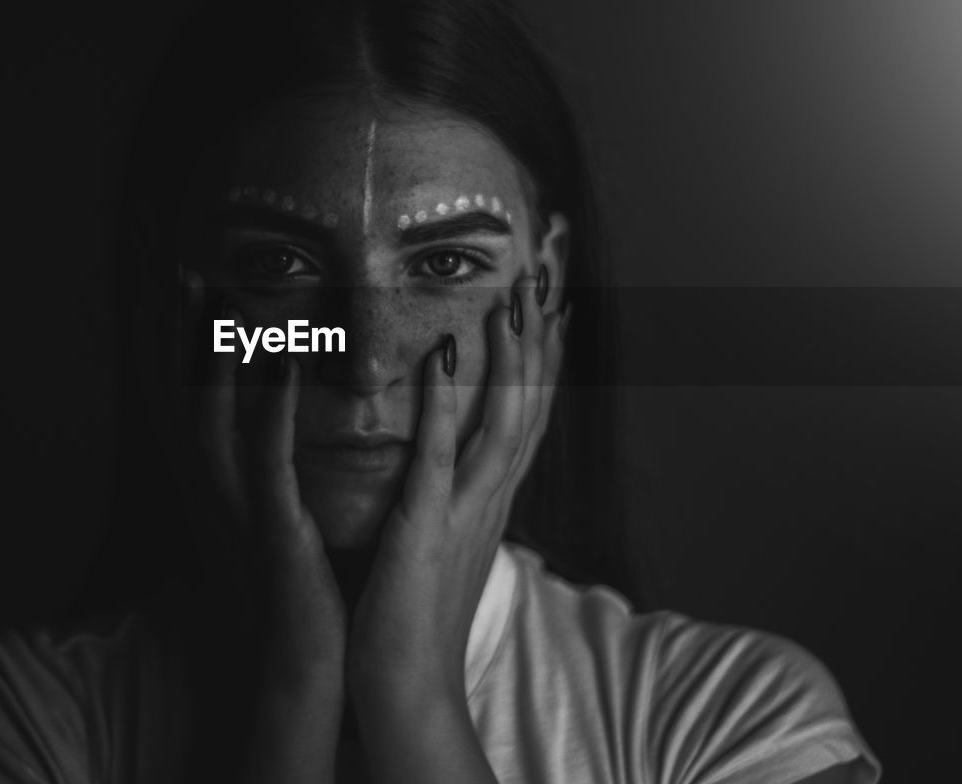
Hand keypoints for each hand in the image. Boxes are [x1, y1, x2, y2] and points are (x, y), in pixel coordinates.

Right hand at [189, 275, 345, 782]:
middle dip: (184, 337)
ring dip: (216, 358)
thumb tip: (291, 414)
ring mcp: (238, 511)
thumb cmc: (303, 585)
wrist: (309, 664)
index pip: (195, 400)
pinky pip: (265, 459)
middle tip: (187, 272)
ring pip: (213, 420)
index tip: (192, 285)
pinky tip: (283, 360)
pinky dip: (268, 407)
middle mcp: (217, 493)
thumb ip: (275, 468)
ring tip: (221, 296)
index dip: (186, 345)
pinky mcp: (271, 530)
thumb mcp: (283, 515)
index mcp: (223, 486)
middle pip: (186, 399)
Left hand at [347, 270, 566, 710]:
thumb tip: (453, 458)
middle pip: (531, 405)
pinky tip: (447, 346)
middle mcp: (493, 498)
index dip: (546, 357)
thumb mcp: (443, 540)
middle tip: (550, 273)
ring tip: (515, 296)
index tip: (554, 303)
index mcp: (493, 499)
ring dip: (512, 355)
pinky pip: (441, 452)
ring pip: (504, 420)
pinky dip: (446, 398)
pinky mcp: (427, 528)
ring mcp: (467, 512)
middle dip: (543, 337)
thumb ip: (453, 495)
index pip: (530, 414)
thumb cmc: (414, 613)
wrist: (407, 687)